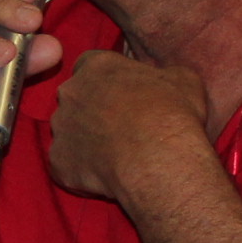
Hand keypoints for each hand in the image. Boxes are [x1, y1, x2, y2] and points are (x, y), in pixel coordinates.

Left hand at [44, 48, 213, 209]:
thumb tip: (165, 80)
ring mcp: (61, 128)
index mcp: (98, 66)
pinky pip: (66, 165)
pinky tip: (105, 177)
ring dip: (86, 140)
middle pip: (76, 98)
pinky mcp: (58, 162)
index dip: (108, 81)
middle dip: (93, 110)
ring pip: (69, 132)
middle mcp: (71, 92)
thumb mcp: (183, 80)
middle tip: (120, 127)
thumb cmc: (173, 115)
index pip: (92, 65)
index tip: (124, 95)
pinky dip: (81, 171)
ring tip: (115, 155)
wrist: (159, 160)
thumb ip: (163, 75)